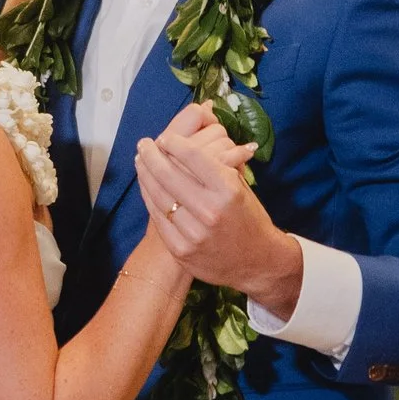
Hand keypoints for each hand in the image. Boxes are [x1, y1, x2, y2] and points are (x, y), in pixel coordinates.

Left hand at [135, 107, 303, 316]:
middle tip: (144, 144)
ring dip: (145, 175)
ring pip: (159, 196)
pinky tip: (146, 186)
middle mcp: (210, 210)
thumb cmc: (248, 218)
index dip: (175, 143)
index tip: (165, 137)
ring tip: (140, 162)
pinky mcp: (181, 250)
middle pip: (169, 174)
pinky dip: (150, 199)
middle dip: (152, 156)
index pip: (194, 157)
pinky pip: (158, 218)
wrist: (257, 262)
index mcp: (228, 190)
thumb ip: (216, 168)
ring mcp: (194, 233)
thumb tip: (185, 145)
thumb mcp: (241, 187)